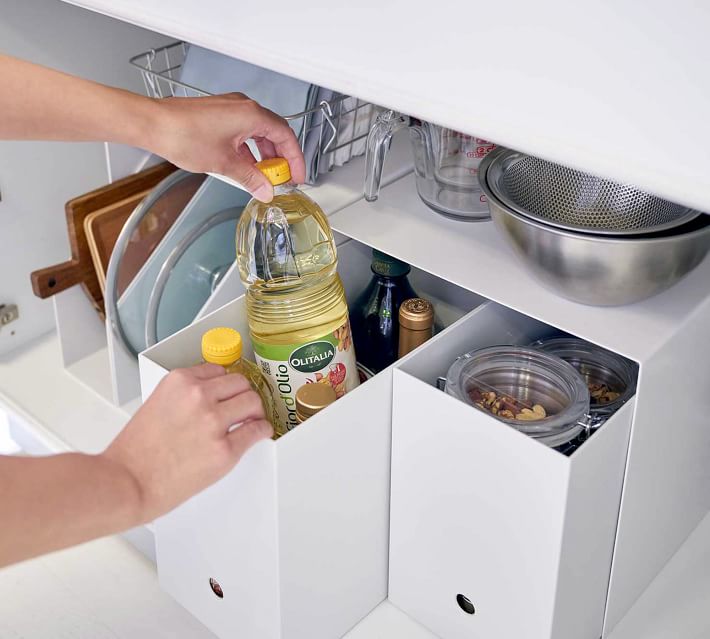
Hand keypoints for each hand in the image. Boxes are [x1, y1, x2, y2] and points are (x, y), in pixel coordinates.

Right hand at [102, 363, 272, 522]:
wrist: (128, 482)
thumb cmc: (135, 451)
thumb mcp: (156, 403)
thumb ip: (183, 394)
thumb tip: (208, 395)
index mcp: (179, 381)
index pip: (217, 370)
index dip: (223, 384)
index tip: (227, 392)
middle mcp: (198, 396)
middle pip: (240, 383)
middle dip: (242, 395)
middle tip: (242, 407)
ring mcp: (213, 422)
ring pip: (252, 402)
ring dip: (255, 411)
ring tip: (251, 420)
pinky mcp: (225, 450)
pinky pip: (258, 430)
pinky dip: (262, 430)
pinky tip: (258, 432)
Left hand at [150, 93, 306, 201]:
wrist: (153, 123)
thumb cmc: (183, 135)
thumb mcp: (225, 164)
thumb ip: (250, 179)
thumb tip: (265, 190)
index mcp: (251, 115)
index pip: (286, 136)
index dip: (295, 159)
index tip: (297, 176)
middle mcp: (243, 107)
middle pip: (274, 134)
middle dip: (280, 159)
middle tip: (281, 179)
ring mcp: (230, 109)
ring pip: (258, 133)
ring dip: (263, 156)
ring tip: (262, 177)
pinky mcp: (218, 115)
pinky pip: (243, 132)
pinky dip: (248, 150)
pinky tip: (244, 167)